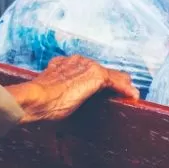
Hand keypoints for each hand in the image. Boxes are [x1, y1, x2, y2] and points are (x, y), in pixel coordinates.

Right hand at [4, 56, 137, 123]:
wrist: (35, 98)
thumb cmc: (37, 102)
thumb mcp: (47, 94)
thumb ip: (56, 93)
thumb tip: (55, 106)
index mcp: (63, 64)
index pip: (86, 69)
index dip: (96, 81)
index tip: (103, 91)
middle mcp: (77, 61)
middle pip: (102, 70)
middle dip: (113, 82)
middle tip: (121, 94)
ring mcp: (87, 66)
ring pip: (112, 75)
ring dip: (121, 86)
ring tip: (130, 96)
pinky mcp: (96, 76)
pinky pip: (118, 82)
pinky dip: (126, 90)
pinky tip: (133, 97)